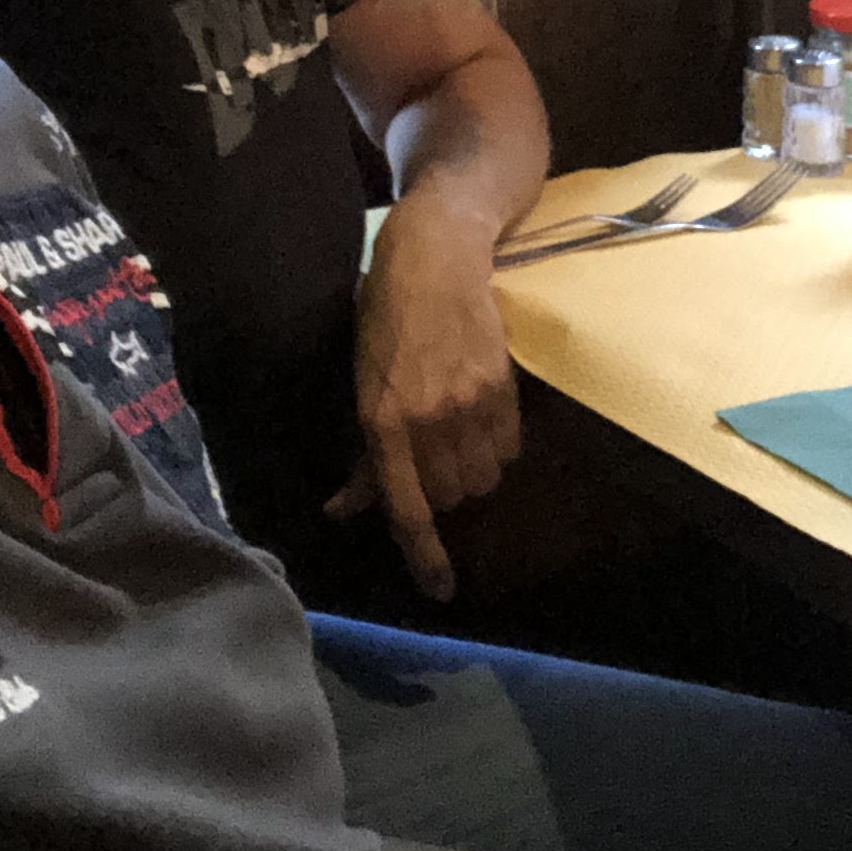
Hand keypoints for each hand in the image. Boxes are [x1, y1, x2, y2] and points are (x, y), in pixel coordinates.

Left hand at [324, 193, 521, 598]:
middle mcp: (426, 420)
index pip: (407, 508)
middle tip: (431, 462)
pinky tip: (481, 418)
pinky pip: (508, 448)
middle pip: (449, 498)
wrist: (435, 260)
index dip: (424, 556)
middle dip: (440, 493)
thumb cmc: (385, 321)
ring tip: (457, 438)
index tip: (440, 591)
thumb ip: (361, 453)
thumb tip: (343, 509)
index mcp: (382, 422)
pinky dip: (496, 448)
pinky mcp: (501, 387)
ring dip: (470, 472)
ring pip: (482, 478)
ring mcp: (468, 404)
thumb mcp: (361, 385)